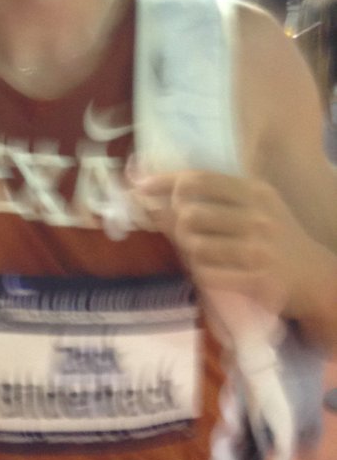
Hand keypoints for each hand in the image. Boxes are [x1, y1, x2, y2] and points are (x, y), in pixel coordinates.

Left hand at [129, 167, 327, 319]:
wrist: (317, 277)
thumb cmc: (276, 236)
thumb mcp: (256, 204)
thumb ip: (215, 194)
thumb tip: (157, 187)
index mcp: (255, 191)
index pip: (199, 180)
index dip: (164, 182)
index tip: (142, 186)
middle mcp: (258, 216)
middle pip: (189, 213)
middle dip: (175, 223)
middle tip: (180, 231)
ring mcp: (259, 249)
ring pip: (194, 245)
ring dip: (187, 250)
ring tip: (198, 251)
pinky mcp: (257, 280)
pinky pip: (207, 273)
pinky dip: (200, 271)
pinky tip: (209, 269)